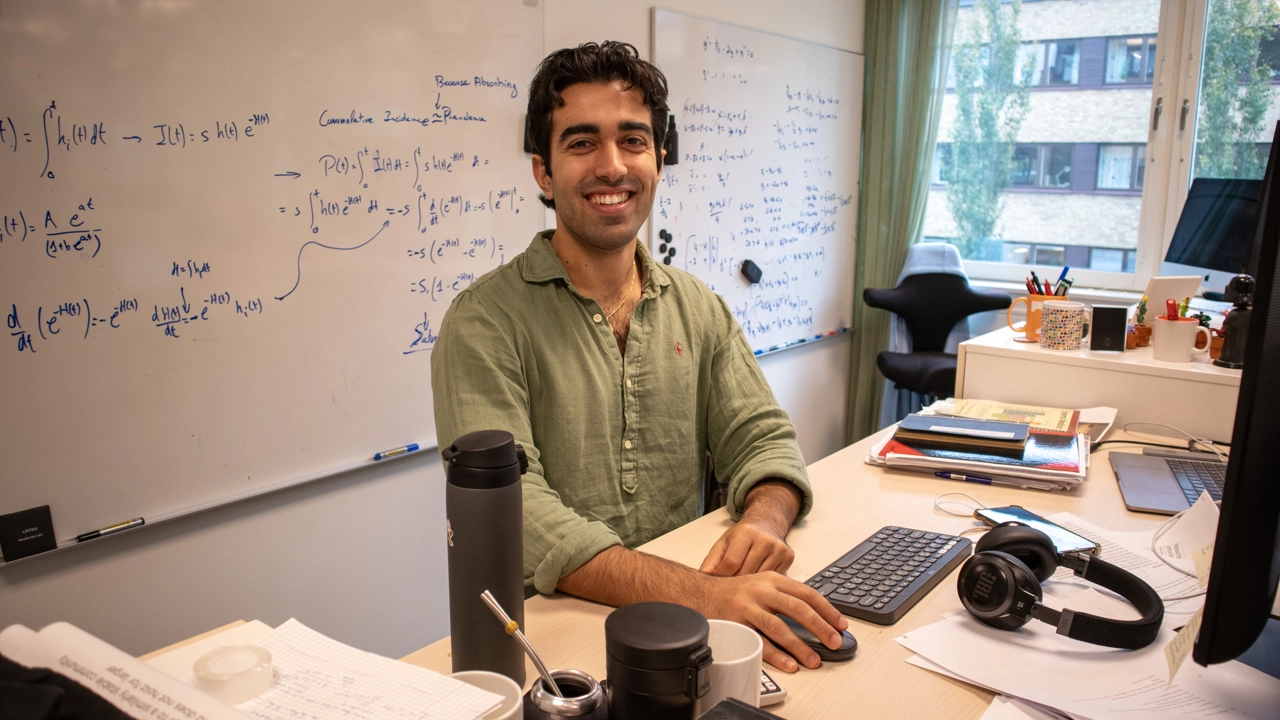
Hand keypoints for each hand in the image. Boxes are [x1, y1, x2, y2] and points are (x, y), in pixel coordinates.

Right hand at [698, 571, 847, 671]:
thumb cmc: (735, 592)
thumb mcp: (762, 584)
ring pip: (779, 626)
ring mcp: (748, 606)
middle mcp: (762, 591)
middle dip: (820, 627)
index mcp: (773, 580)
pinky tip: (788, 663)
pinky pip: (758, 641)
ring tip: (813, 659)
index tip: (841, 624)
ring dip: (799, 646)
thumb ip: (785, 595)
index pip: (807, 593)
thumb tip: (816, 616)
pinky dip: (775, 655)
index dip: (827, 609)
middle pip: (798, 608)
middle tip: (834, 642)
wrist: (700, 592)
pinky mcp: (736, 622)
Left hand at [700, 480, 800, 575]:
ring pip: (760, 579)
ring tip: (743, 583)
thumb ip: (712, 559)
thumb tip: (704, 575)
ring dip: (750, 584)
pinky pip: (773, 578)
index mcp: (745, 532)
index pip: (731, 563)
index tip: (718, 582)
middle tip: (730, 586)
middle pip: (745, 573)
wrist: (767, 523)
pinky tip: (758, 579)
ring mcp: (778, 548)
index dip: (722, 576)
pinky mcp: (788, 557)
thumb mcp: (724, 542)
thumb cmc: (743, 535)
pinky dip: (764, 582)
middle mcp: (764, 539)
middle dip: (735, 582)